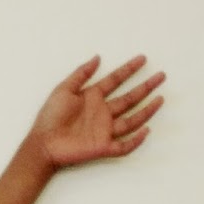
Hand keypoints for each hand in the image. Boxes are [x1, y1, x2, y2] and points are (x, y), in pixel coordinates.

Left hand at [31, 55, 164, 169]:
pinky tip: (146, 130)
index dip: (129, 69)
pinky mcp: (102, 147)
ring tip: (160, 99)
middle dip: (145, 87)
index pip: (116, 80)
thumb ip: (81, 74)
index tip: (142, 59)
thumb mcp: (63, 89)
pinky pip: (124, 145)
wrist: (43, 143)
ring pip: (131, 120)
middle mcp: (102, 113)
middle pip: (129, 98)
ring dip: (146, 110)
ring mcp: (104, 130)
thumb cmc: (49, 117)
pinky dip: (135, 140)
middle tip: (161, 76)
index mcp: (93, 97)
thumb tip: (97, 57)